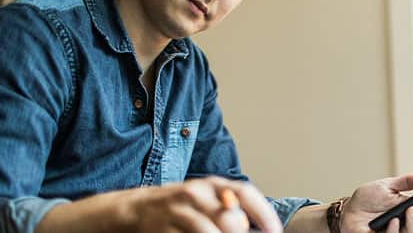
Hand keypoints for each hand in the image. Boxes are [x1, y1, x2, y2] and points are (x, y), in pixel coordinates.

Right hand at [126, 176, 281, 232]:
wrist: (138, 209)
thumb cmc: (184, 206)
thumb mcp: (208, 200)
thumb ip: (232, 209)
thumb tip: (259, 228)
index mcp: (212, 185)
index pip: (245, 193)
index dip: (263, 214)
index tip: (275, 232)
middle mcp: (195, 194)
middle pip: (228, 218)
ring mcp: (176, 212)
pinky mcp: (161, 230)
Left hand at [340, 174, 412, 232]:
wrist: (348, 209)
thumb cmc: (368, 198)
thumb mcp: (388, 185)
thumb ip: (408, 182)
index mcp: (409, 207)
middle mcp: (405, 221)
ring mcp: (395, 231)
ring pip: (411, 231)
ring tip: (410, 210)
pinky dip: (394, 230)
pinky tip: (394, 221)